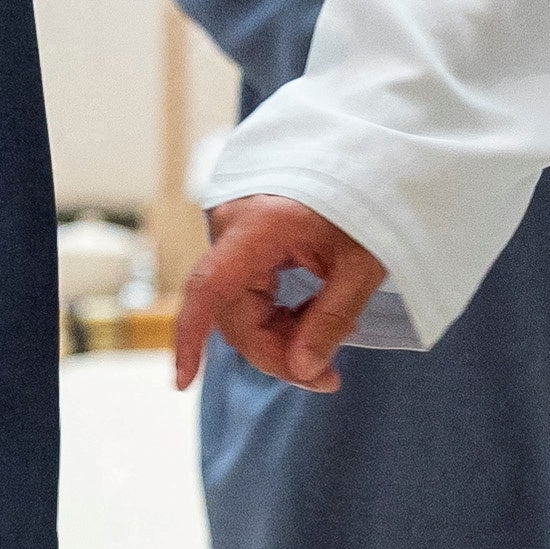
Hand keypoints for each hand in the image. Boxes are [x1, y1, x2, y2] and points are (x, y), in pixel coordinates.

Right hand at [175, 195, 388, 393]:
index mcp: (259, 226)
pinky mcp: (244, 246)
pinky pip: (249, 296)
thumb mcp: (361, 266)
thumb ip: (331, 320)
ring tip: (328, 349)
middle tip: (329, 379)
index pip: (210, 288)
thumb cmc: (367, 205)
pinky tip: (310, 322)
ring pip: (242, 310)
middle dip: (277, 353)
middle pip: (235, 313)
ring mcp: (235, 237)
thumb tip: (302, 371)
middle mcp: (233, 229)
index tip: (183, 382)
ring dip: (280, 339)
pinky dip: (279, 320)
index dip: (191, 338)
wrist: (365, 166)